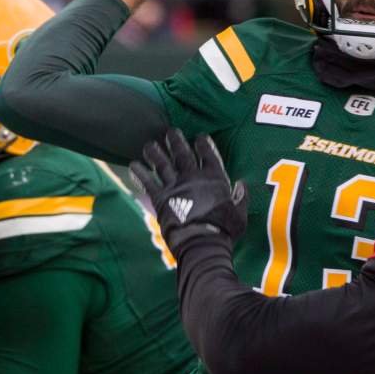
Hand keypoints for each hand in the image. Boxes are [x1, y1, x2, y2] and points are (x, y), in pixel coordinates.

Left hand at [130, 129, 247, 255]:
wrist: (202, 242)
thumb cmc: (225, 229)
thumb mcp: (240, 213)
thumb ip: (240, 197)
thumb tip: (241, 184)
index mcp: (214, 178)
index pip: (208, 154)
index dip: (204, 144)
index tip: (200, 136)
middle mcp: (193, 177)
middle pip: (182, 154)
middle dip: (176, 141)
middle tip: (170, 131)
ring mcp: (175, 186)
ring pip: (163, 164)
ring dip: (155, 153)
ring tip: (149, 145)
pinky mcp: (161, 198)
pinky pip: (148, 182)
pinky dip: (140, 174)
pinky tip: (133, 166)